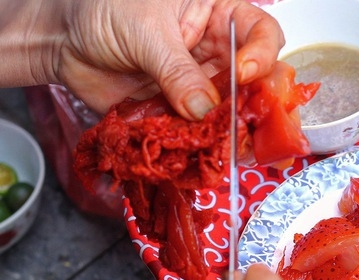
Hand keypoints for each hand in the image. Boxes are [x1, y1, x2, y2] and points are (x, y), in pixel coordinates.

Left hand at [2, 0, 284, 119]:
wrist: (63, 41)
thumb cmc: (104, 11)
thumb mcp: (145, 32)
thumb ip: (177, 70)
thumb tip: (203, 109)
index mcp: (217, 15)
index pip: (260, 32)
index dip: (261, 53)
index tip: (244, 72)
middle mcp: (217, 51)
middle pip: (255, 78)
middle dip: (255, 101)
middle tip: (247, 121)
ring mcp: (202, 84)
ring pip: (232, 110)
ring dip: (232, 129)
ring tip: (229, 145)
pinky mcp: (183, 111)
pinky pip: (201, 130)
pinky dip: (202, 143)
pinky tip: (203, 152)